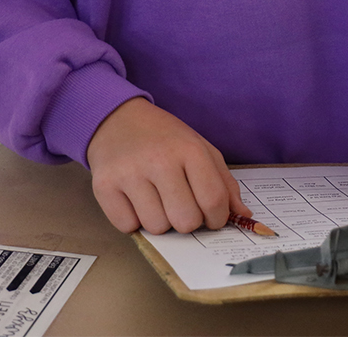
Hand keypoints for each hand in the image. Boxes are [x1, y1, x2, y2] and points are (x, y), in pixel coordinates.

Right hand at [85, 97, 248, 233]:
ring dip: (159, 220)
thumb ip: (224, 183)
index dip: (217, 218)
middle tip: (180, 204)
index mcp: (189, 149)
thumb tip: (243, 215)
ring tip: (155, 197)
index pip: (214, 201)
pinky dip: (133, 220)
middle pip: (186, 221)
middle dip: (187, 221)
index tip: (211, 217)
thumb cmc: (164, 138)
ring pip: (157, 228)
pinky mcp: (104, 186)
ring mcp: (129, 173)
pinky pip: (127, 227)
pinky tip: (134, 199)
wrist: (116, 119)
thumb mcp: (200, 148)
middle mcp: (159, 160)